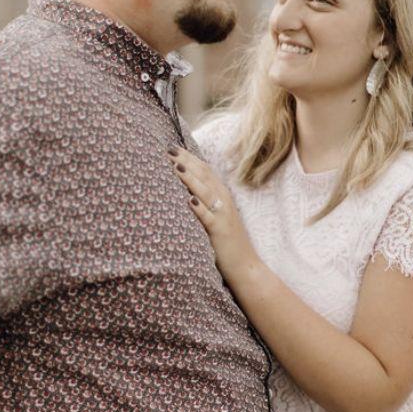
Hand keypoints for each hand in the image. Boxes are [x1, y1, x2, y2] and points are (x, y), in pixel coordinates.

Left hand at [170, 147, 259, 282]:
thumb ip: (204, 202)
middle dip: (186, 160)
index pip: (204, 170)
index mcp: (221, 195)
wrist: (244, 264)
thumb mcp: (215, 216)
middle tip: (168, 149)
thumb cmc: (225, 241)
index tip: (172, 146)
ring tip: (175, 166)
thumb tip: (184, 191)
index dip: (189, 157)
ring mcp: (222, 214)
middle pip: (203, 175)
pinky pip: (208, 217)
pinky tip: (189, 200)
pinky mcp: (220, 230)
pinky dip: (199, 208)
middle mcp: (223, 200)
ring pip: (205, 191)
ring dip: (190, 178)